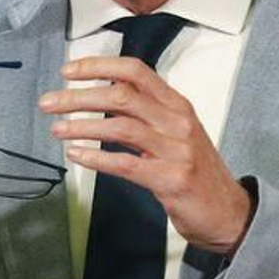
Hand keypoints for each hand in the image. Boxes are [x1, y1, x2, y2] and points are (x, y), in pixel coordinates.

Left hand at [40, 56, 254, 253]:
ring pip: (120, 126)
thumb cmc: (195, 171)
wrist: (229, 212)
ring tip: (56, 129)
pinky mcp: (171, 179)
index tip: (68, 70)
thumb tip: (101, 94)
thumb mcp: (174, 132)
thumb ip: (143, 112)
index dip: (99, 66)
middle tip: (49, 102)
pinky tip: (75, 154)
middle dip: (78, 96)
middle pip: (121, 95)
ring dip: (82, 126)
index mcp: (176, 104)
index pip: (135, 71)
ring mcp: (176, 150)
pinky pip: (126, 164)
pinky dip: (96, 158)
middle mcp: (177, 121)